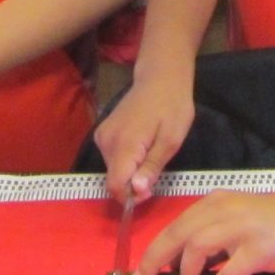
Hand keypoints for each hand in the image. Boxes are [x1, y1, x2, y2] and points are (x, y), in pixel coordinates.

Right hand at [97, 72, 193, 205]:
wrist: (160, 77)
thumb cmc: (172, 106)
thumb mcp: (171, 140)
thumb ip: (152, 167)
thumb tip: (137, 192)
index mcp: (124, 144)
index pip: (115, 185)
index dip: (131, 197)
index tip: (150, 189)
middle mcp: (106, 141)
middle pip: (114, 179)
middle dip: (133, 184)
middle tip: (157, 169)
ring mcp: (102, 136)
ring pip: (113, 170)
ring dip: (130, 172)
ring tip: (151, 153)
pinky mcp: (103, 132)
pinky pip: (112, 158)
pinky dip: (126, 161)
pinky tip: (142, 147)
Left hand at [135, 186, 274, 274]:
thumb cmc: (270, 222)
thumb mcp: (233, 221)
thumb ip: (210, 238)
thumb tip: (180, 269)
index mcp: (214, 204)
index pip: (174, 227)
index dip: (153, 252)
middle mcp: (223, 211)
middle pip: (178, 235)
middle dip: (156, 262)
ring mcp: (242, 228)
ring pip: (197, 247)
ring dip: (187, 273)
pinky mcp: (260, 247)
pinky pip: (230, 270)